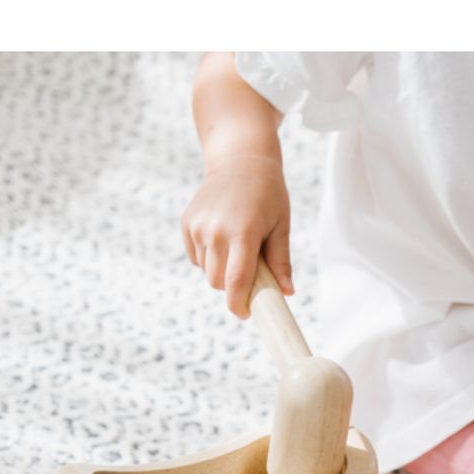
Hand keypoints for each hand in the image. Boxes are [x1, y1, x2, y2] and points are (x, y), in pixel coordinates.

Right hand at [181, 153, 293, 318]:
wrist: (240, 160)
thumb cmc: (268, 194)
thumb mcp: (280, 225)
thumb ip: (281, 261)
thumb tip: (287, 293)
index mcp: (242, 233)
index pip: (235, 282)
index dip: (239, 304)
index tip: (246, 314)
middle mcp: (215, 231)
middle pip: (218, 283)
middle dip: (232, 286)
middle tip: (249, 272)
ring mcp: (197, 227)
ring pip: (206, 271)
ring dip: (221, 270)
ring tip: (237, 246)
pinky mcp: (186, 223)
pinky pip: (196, 258)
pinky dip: (209, 258)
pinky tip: (222, 237)